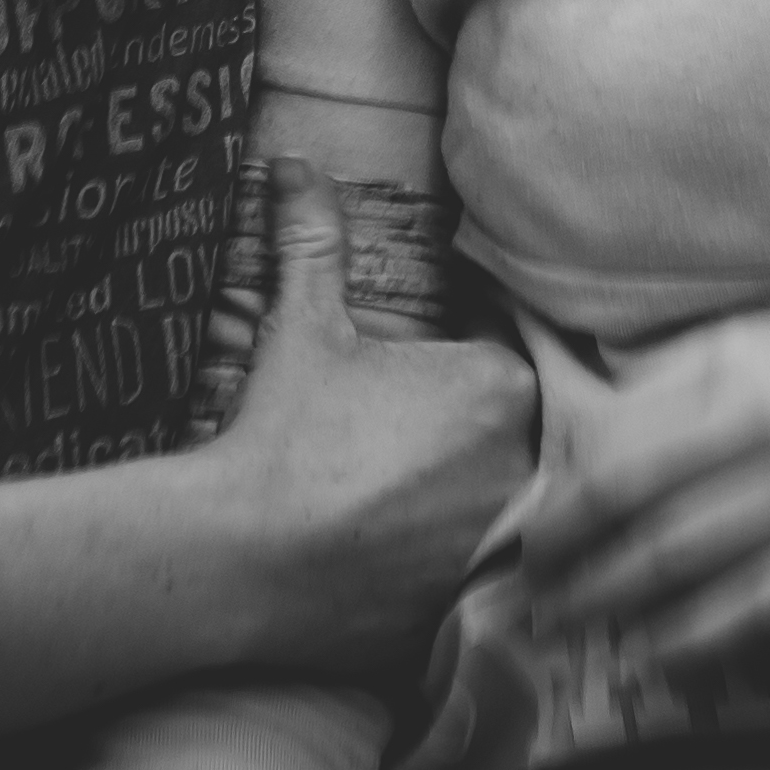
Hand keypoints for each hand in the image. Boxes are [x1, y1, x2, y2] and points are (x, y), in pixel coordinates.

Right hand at [200, 156, 533, 673]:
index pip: (510, 363)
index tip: (424, 393)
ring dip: (484, 505)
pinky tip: (413, 562)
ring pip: (519, 509)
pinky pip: (498, 578)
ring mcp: (514, 542)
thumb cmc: (281, 432)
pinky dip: (467, 568)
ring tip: (412, 510)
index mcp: (502, 386)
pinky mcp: (491, 605)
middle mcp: (529, 463)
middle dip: (483, 440)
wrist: (240, 556)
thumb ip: (313, 238)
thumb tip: (295, 164)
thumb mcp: (301, 326)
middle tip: (412, 454)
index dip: (468, 371)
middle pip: (527, 438)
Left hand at [507, 300, 769, 664]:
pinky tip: (652, 660)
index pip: (615, 425)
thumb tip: (606, 421)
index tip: (524, 517)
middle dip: (560, 550)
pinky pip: (757, 607)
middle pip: (626, 493)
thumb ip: (709, 376)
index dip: (557, 481)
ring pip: (678, 557)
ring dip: (608, 600)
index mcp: (746, 356)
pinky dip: (694, 639)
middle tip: (521, 588)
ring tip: (563, 628)